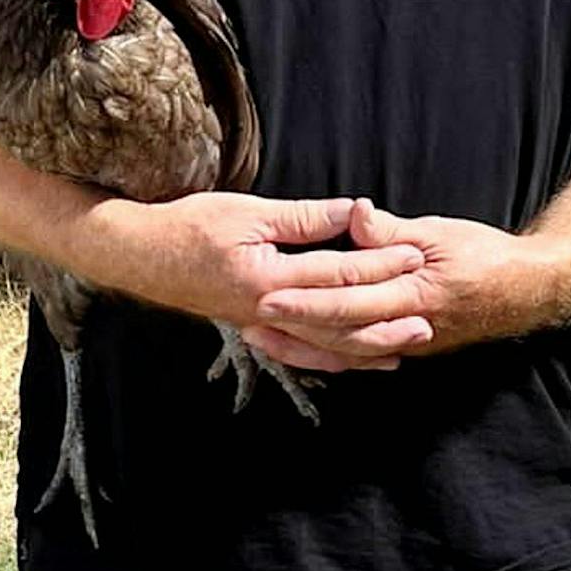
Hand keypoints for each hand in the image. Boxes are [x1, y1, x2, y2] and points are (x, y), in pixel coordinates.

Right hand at [80, 193, 429, 369]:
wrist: (142, 255)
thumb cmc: (191, 226)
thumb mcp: (248, 212)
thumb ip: (303, 217)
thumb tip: (353, 212)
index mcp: (268, 279)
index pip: (338, 272)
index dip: (380, 262)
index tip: (416, 254)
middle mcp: (268, 313)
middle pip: (339, 318)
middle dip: (386, 315)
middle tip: (429, 312)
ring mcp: (262, 328)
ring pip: (325, 345)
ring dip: (368, 346)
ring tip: (408, 345)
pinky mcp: (257, 331)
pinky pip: (305, 352)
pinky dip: (337, 357)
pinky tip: (361, 358)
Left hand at [241, 199, 565, 370]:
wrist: (528, 291)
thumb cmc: (485, 253)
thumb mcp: (438, 232)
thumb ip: (392, 231)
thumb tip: (356, 214)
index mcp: (415, 294)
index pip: (350, 301)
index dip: (307, 299)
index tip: (269, 294)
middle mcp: (409, 327)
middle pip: (340, 332)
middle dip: (293, 327)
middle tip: (250, 318)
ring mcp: (409, 342)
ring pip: (347, 350)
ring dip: (304, 345)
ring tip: (262, 335)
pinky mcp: (410, 346)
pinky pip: (363, 354)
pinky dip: (330, 353)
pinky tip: (301, 348)